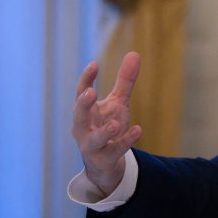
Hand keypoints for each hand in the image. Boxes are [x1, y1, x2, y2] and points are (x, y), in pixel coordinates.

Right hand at [71, 51, 142, 196]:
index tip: (93, 64)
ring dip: (104, 132)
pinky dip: (126, 141)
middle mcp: (84, 128)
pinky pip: (114, 151)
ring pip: (93, 140)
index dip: (86, 79)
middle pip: (79, 116)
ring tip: (115, 124)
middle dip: (82, 104)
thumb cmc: (108, 127)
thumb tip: (134, 53)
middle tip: (90, 92)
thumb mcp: (117, 103)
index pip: (81, 93)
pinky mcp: (104, 160)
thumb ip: (124, 81)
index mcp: (85, 112)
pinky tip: (138, 130)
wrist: (105, 164)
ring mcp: (92, 146)